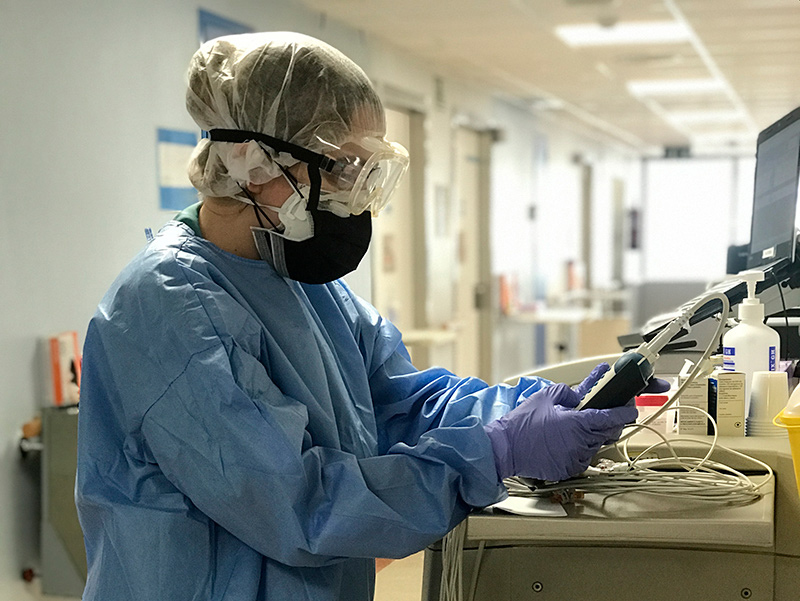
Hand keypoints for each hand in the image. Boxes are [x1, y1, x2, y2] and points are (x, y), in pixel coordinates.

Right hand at [484, 364, 637, 481]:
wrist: (506, 448)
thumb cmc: (522, 424)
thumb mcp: (545, 397)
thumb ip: (569, 392)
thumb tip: (581, 394)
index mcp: (578, 424)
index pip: (611, 417)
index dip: (625, 412)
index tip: (631, 409)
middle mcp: (581, 444)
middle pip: (608, 433)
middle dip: (611, 423)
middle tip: (605, 414)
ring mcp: (576, 459)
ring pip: (596, 446)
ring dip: (593, 436)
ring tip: (575, 427)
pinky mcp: (569, 470)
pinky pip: (583, 458)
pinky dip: (581, 449)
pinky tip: (566, 441)